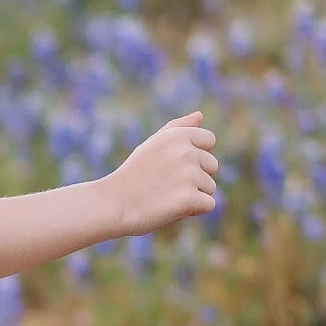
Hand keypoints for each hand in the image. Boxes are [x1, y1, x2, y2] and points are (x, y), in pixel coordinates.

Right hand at [106, 114, 218, 236]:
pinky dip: (193, 210)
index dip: (196, 156)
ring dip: (193, 195)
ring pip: (210, 187)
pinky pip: (208, 205)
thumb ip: (178, 128)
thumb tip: (200, 115)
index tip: (174, 165)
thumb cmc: (133, 175)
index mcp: (178, 135)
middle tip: (166, 184)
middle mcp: (186, 152)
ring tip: (165, 196)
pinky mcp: (190, 198)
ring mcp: (189, 175)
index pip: (209, 140)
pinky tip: (171, 207)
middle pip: (212, 166)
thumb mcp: (152, 144)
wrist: (113, 203)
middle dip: (196, 177)